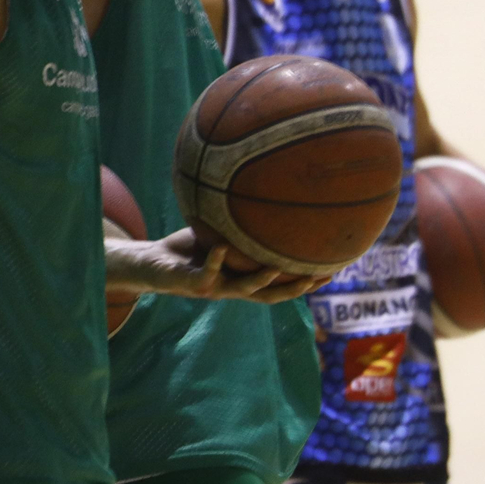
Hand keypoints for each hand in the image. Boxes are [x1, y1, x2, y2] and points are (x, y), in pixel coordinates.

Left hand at [107, 227, 327, 303]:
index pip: (282, 284)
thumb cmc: (188, 247)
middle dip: (297, 288)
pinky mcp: (191, 284)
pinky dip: (216, 261)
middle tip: (320, 276)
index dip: (307, 281)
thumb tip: (263, 189)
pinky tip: (223, 247)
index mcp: (243, 278)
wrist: (151, 264)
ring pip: (244, 290)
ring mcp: (214, 288)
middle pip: (272, 295)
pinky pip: (207, 273)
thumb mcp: (219, 231)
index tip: (333, 271)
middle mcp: (233, 287)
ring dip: (262, 280)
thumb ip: (240, 221)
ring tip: (278, 268)